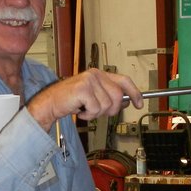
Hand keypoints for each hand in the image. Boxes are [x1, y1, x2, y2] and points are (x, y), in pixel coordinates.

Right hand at [27, 68, 143, 130]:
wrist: (51, 103)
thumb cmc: (72, 101)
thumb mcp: (94, 97)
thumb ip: (109, 96)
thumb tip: (128, 101)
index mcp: (99, 74)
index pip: (124, 81)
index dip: (134, 92)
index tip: (139, 104)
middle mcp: (95, 74)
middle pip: (118, 96)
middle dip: (111, 110)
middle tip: (98, 112)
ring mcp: (89, 80)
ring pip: (107, 105)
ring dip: (97, 113)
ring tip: (85, 110)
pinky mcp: (82, 89)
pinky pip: (96, 109)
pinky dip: (88, 115)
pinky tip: (80, 111)